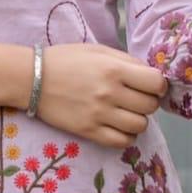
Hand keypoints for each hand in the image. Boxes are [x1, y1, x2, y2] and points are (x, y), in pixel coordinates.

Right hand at [35, 43, 167, 148]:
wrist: (32, 78)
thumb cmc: (66, 60)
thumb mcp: (98, 50)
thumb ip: (126, 61)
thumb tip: (151, 75)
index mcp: (114, 69)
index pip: (156, 83)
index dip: (158, 84)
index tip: (151, 84)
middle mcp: (110, 93)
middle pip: (150, 106)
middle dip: (148, 101)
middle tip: (136, 97)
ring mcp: (99, 115)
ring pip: (140, 126)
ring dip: (138, 119)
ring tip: (126, 112)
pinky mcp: (89, 131)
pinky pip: (122, 141)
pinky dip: (126, 135)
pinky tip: (118, 125)